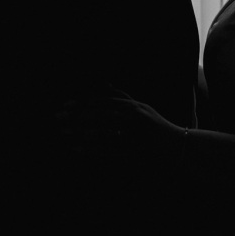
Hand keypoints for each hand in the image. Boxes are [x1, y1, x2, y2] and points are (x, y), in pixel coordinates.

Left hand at [55, 95, 183, 160]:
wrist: (176, 148)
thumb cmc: (155, 126)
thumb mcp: (141, 107)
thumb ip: (121, 96)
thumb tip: (103, 82)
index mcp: (134, 107)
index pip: (103, 102)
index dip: (83, 104)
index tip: (65, 106)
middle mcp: (134, 119)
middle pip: (100, 116)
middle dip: (77, 117)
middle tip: (57, 118)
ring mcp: (134, 136)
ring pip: (102, 134)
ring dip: (80, 133)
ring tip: (63, 133)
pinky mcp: (133, 153)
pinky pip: (107, 151)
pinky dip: (90, 149)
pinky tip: (76, 149)